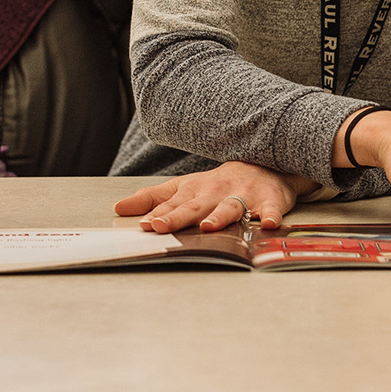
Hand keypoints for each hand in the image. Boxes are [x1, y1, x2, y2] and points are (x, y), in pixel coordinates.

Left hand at [113, 161, 296, 232]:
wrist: (262, 164)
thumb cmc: (217, 184)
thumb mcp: (183, 188)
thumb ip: (152, 199)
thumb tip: (119, 208)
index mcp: (194, 191)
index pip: (173, 204)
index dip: (159, 215)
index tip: (146, 225)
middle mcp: (216, 192)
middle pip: (195, 206)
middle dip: (178, 217)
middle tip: (162, 226)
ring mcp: (243, 195)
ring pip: (230, 206)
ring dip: (219, 216)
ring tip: (209, 226)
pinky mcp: (269, 199)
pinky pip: (271, 208)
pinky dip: (272, 215)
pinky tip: (270, 224)